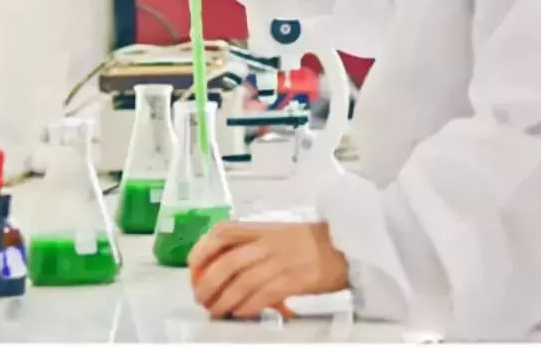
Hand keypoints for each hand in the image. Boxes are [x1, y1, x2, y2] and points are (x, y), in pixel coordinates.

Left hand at [187, 221, 348, 318]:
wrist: (348, 247)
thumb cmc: (315, 243)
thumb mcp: (281, 233)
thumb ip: (256, 245)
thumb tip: (228, 265)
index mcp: (263, 228)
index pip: (225, 231)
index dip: (204, 247)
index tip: (193, 264)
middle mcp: (269, 242)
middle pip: (228, 261)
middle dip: (209, 282)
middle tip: (201, 296)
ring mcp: (281, 260)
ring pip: (242, 281)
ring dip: (224, 299)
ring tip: (216, 310)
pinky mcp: (294, 279)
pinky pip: (263, 294)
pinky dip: (247, 305)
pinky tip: (240, 312)